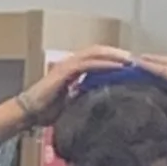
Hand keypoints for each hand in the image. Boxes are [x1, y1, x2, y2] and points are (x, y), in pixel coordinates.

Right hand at [12, 44, 132, 131]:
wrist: (27, 114)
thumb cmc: (45, 112)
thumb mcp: (72, 105)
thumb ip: (85, 99)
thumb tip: (103, 103)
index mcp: (74, 69)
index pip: (99, 58)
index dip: (116, 60)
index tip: (132, 67)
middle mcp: (72, 62)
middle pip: (101, 51)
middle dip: (120, 54)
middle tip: (138, 60)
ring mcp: (68, 64)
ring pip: (97, 52)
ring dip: (116, 55)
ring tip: (132, 61)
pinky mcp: (65, 70)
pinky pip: (90, 63)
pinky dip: (106, 63)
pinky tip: (118, 66)